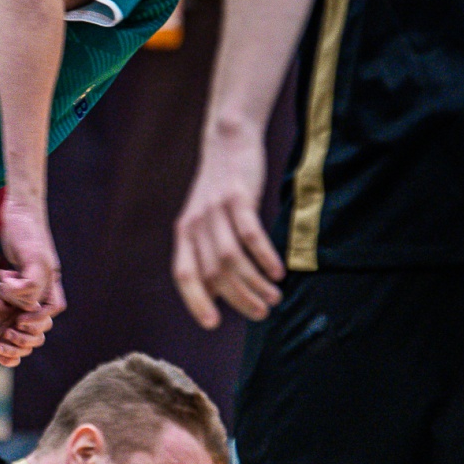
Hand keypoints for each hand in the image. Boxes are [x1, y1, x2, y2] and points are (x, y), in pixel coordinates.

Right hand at [0, 195, 64, 316]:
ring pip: (39, 300)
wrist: (24, 206)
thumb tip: (15, 285)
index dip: (39, 315)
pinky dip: (14, 287)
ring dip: (18, 300)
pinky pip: (29, 285)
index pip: (55, 306)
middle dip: (30, 316)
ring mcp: (44, 266)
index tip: (17, 312)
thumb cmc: (21, 230)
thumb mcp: (24, 257)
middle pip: (51, 308)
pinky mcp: (34, 258)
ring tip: (2, 287)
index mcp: (50, 275)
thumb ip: (23, 273)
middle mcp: (51, 273)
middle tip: (8, 307)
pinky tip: (0, 274)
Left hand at [0, 281, 52, 366]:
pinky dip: (7, 359)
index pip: (45, 320)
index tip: (18, 319)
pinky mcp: (2, 348)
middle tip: (7, 331)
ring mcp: (13, 337)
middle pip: (39, 338)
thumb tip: (36, 301)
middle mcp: (23, 325)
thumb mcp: (0, 290)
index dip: (35, 323)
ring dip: (14, 349)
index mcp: (27, 310)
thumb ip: (20, 294)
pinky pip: (14, 361)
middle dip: (24, 338)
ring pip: (27, 351)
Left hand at [172, 120, 283, 328]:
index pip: (185, 275)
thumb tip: (221, 293)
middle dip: (238, 299)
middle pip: (213, 273)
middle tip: (261, 313)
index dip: (196, 302)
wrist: (228, 140)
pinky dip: (264, 257)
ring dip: (254, 283)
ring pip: (231, 259)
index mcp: (185, 234)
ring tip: (274, 297)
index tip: (213, 324)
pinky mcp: (237, 197)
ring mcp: (215, 210)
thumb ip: (209, 252)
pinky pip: (250, 235)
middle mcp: (195, 225)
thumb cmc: (222, 188)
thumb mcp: (207, 220)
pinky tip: (278, 271)